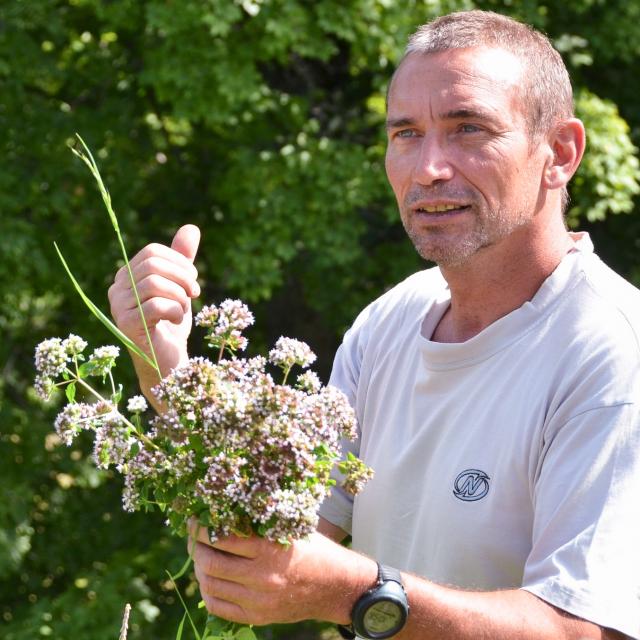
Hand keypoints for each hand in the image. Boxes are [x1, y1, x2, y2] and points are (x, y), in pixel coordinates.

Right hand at [108, 224, 200, 394]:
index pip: (152, 252)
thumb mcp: (180, 289)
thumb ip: (182, 261)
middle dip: (182, 276)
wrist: (167, 364)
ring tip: (184, 309)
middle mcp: (116, 289)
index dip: (179, 262)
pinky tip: (176, 321)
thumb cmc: (171, 326)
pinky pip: (156, 305)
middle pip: (152, 264)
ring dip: (180, 296)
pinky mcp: (126, 325)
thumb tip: (191, 228)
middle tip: (195, 293)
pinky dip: (176, 311)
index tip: (193, 281)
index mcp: (126, 276)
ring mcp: (118, 307)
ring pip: (154, 283)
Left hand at [189, 526, 376, 626]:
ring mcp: (258, 600)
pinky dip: (208, 592)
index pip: (223, 538)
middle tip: (195, 537)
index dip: (203, 529)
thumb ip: (263, 523)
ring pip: (211, 585)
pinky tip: (209, 579)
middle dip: (197, 548)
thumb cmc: (315, 549)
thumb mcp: (291, 528)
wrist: (336, 586)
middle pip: (211, 563)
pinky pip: (219, 607)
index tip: (195, 521)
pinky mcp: (257, 616)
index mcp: (269, 549)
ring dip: (200, 569)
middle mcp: (261, 576)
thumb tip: (229, 508)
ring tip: (201, 556)